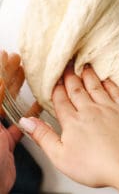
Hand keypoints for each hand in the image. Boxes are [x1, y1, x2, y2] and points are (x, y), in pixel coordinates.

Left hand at [0, 50, 24, 193]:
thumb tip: (1, 82)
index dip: (0, 69)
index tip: (6, 54)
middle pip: (2, 91)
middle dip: (10, 74)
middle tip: (19, 60)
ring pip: (11, 104)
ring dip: (19, 90)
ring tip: (27, 75)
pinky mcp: (9, 142)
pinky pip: (21, 124)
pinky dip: (30, 114)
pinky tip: (38, 107)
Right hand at [19, 63, 118, 193]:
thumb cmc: (96, 165)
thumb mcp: (61, 157)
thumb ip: (43, 137)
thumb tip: (27, 122)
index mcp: (73, 121)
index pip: (61, 100)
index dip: (57, 89)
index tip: (55, 79)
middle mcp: (90, 110)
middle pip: (77, 89)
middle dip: (70, 77)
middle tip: (68, 65)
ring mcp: (108, 108)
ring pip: (95, 86)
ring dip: (88, 76)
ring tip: (84, 66)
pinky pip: (116, 92)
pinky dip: (110, 84)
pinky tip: (107, 79)